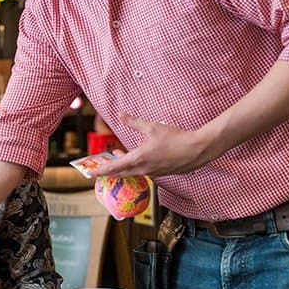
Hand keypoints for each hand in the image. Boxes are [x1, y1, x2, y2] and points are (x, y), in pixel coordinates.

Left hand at [92, 112, 213, 178]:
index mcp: (139, 159)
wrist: (198, 150)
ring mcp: (154, 173)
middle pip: (121, 173)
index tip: (90, 173)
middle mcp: (145, 169)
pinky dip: (136, 165)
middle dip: (109, 169)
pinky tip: (138, 156)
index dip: (101, 170)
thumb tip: (120, 114)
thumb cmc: (176, 138)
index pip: (114, 167)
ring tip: (117, 155)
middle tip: (100, 166)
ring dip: (123, 165)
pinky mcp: (162, 173)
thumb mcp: (152, 127)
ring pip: (133, 172)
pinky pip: (144, 171)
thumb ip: (134, 122)